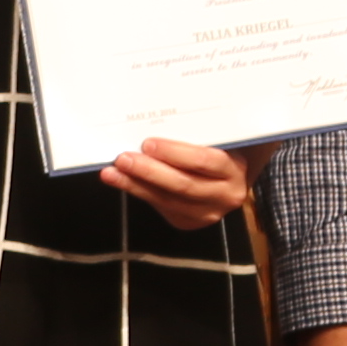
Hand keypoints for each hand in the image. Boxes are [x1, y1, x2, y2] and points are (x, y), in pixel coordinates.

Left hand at [100, 136, 253, 228]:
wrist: (229, 177)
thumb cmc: (218, 150)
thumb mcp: (215, 140)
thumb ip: (195, 136)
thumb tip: (152, 123)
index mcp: (234, 169)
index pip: (203, 161)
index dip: (174, 152)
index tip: (148, 143)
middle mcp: (225, 195)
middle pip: (183, 184)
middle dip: (149, 171)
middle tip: (124, 158)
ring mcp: (208, 213)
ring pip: (167, 200)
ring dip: (135, 185)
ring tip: (112, 173)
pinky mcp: (190, 222)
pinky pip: (161, 207)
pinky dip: (140, 192)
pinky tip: (122, 182)